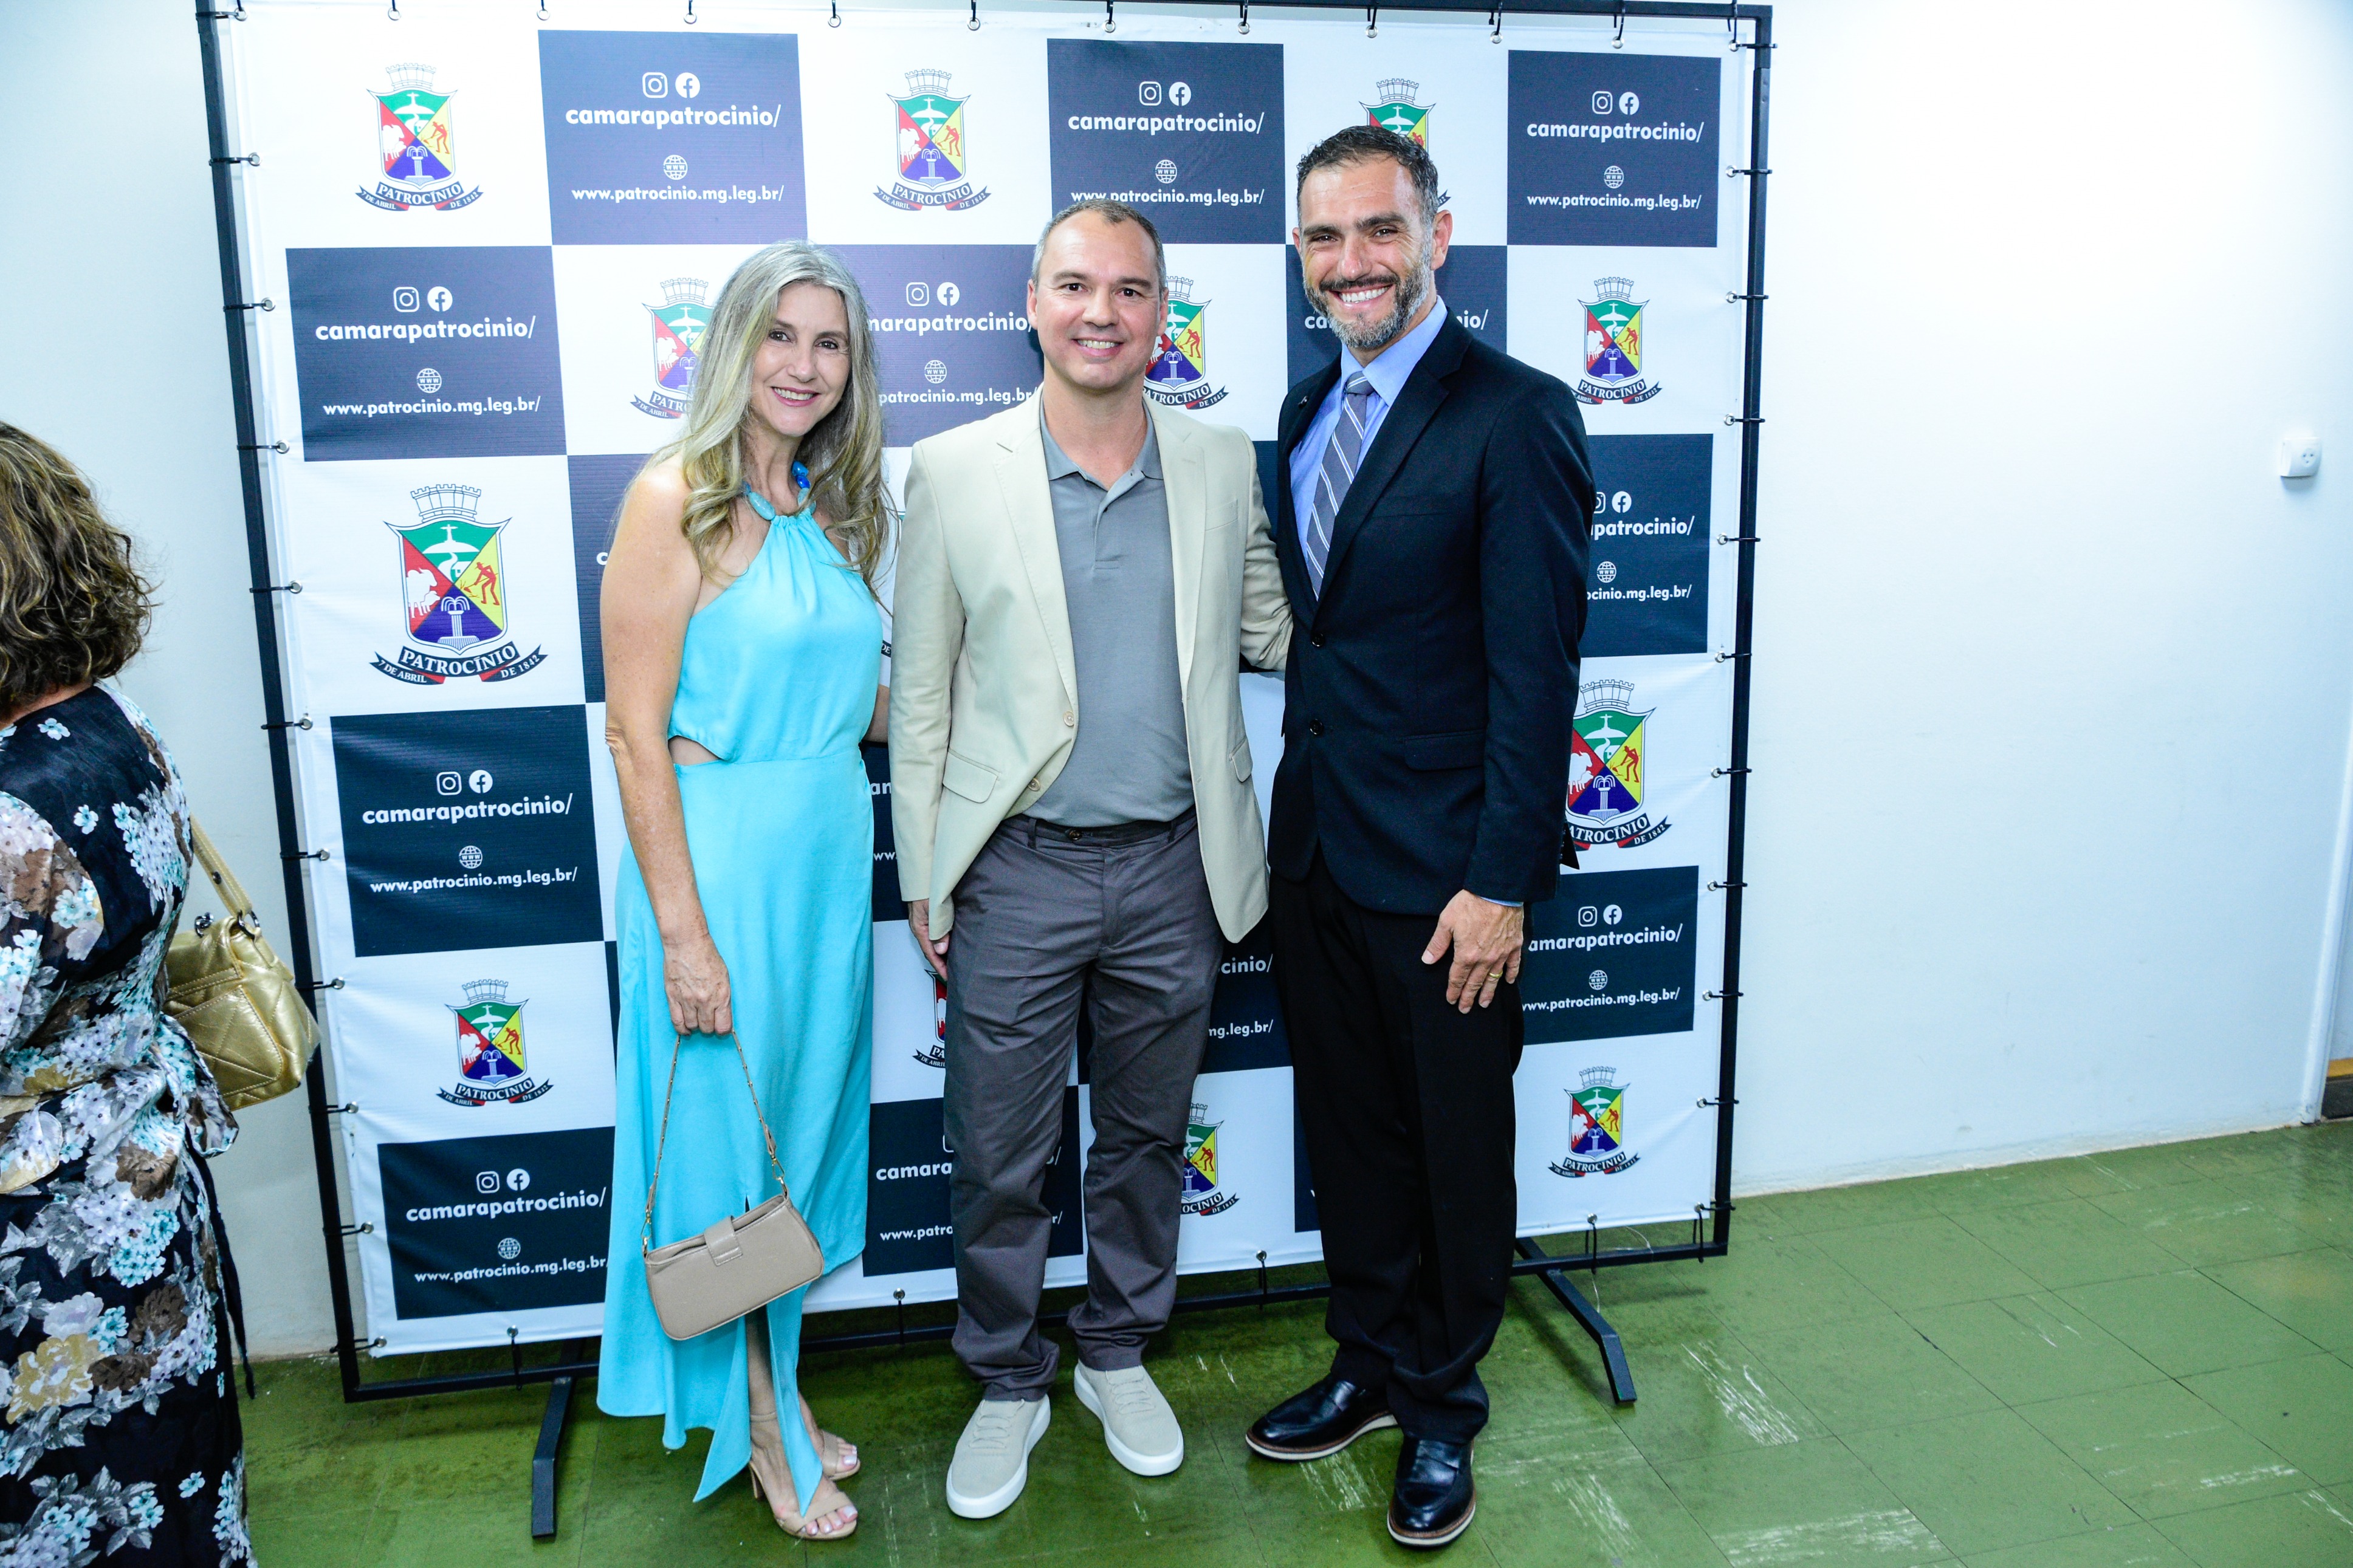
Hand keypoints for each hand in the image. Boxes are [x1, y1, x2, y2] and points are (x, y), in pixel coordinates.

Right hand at [664, 932, 732, 1035]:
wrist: (687, 944)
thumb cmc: (707, 957)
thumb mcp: (724, 977)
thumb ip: (723, 998)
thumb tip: (722, 1014)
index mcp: (721, 995)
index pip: (723, 1026)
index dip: (723, 1029)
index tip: (721, 1028)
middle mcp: (705, 1001)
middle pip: (707, 1028)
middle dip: (709, 1027)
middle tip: (708, 1021)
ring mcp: (688, 1000)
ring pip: (692, 1026)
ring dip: (695, 1026)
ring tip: (697, 1020)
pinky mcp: (673, 998)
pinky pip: (676, 1021)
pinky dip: (681, 1029)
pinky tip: (685, 1029)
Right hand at [907, 899, 949, 979]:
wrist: (923, 876)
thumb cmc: (926, 891)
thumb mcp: (933, 911)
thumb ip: (938, 930)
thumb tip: (942, 950)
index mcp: (920, 929)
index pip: (930, 953)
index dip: (940, 966)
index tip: (948, 977)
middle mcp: (922, 929)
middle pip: (932, 951)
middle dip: (942, 963)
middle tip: (954, 974)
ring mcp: (926, 924)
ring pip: (936, 943)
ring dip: (944, 954)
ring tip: (955, 963)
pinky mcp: (931, 919)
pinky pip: (938, 934)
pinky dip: (945, 943)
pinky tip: (953, 945)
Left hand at [1422, 891, 1524, 1012]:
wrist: (1497, 892)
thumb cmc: (1470, 904)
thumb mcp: (1446, 922)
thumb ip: (1438, 944)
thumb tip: (1428, 960)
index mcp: (1466, 955)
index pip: (1457, 978)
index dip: (1453, 991)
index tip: (1451, 1000)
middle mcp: (1484, 959)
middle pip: (1475, 983)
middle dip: (1468, 997)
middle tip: (1465, 1009)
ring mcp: (1501, 954)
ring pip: (1493, 979)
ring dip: (1488, 993)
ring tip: (1484, 1004)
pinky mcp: (1514, 945)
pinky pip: (1513, 965)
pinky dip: (1510, 975)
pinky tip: (1507, 982)